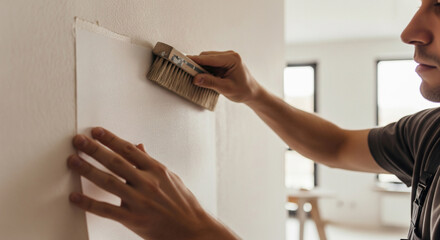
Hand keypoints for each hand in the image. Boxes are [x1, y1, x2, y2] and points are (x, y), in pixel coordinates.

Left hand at [67, 127, 237, 239]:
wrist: (192, 229)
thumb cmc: (182, 203)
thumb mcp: (170, 178)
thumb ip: (151, 163)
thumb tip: (138, 146)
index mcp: (157, 170)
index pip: (129, 150)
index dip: (111, 139)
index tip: (96, 132)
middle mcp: (147, 183)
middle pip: (115, 162)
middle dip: (95, 150)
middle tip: (78, 140)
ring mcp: (139, 201)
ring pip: (108, 182)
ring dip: (87, 170)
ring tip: (73, 160)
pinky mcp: (133, 219)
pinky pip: (106, 210)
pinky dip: (88, 203)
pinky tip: (75, 197)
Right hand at [188, 51, 261, 103]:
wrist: (252, 93)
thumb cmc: (243, 91)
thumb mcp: (226, 88)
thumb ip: (211, 82)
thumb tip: (196, 78)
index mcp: (232, 59)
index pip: (209, 58)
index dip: (195, 60)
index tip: (183, 61)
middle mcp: (229, 55)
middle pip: (206, 57)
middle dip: (197, 65)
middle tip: (188, 74)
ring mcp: (226, 58)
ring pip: (207, 59)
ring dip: (201, 68)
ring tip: (199, 79)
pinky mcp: (223, 62)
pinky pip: (210, 63)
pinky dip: (205, 70)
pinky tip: (205, 78)